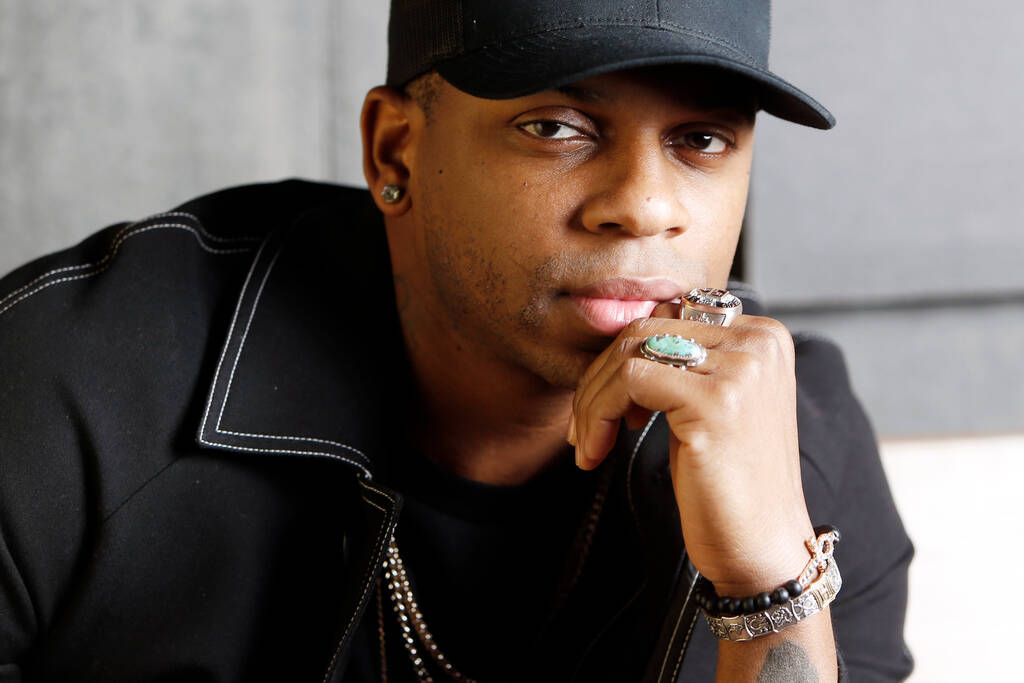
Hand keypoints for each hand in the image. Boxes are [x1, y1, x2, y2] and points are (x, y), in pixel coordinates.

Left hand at [569, 304, 813, 594]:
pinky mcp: (715, 401)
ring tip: (589, 441)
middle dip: (599, 378)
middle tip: (585, 427)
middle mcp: (759, 342)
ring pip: (629, 353)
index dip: (624, 358)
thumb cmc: (730, 483)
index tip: (609, 406)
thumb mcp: (710, 405)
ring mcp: (740, 369)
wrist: (763, 548)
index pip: (668, 316)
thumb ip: (684, 360)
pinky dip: (598, 414)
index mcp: (763, 335)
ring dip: (592, 399)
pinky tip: (598, 451)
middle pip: (645, 329)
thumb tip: (620, 340)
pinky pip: (627, 381)